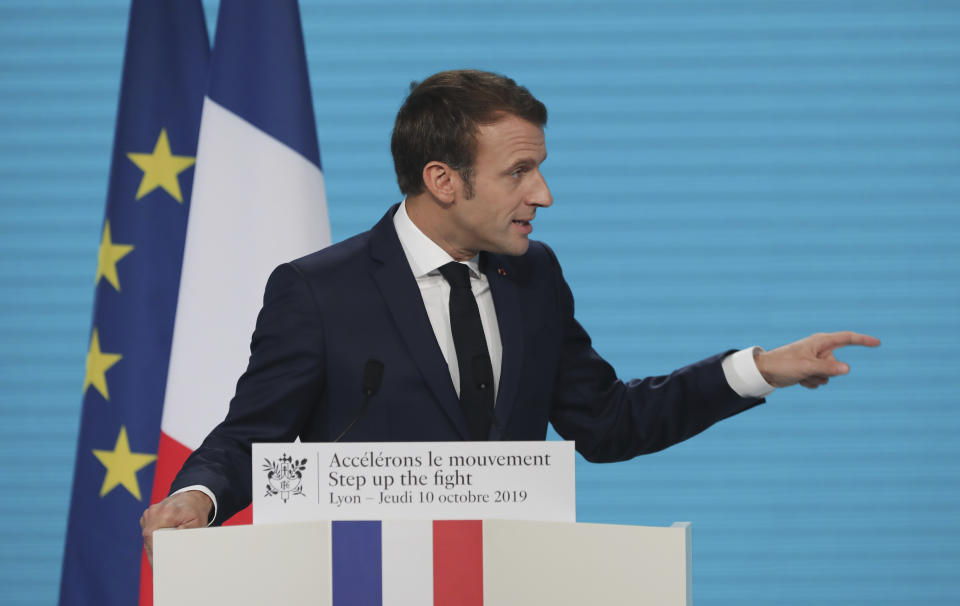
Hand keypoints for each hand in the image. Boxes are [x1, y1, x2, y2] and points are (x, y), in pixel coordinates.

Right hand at [140, 490, 212, 564]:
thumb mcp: (196, 524)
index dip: (156, 555)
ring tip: (163, 560)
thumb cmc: (195, 511)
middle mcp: (154, 512)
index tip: (160, 568)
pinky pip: (148, 534)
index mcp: (166, 514)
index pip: (153, 540)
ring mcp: (148, 513)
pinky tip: (163, 548)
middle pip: (149, 541)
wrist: (192, 497)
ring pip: (147, 539)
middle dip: (156, 554)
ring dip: (154, 548)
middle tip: (163, 568)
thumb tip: (174, 550)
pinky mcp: (147, 516)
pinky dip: (154, 541)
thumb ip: (185, 536)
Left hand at [755, 331, 879, 388]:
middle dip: (825, 372)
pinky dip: (810, 383)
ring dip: (816, 379)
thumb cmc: (784, 364)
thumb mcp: (807, 367)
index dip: (863, 340)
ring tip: (800, 374)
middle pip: (837, 365)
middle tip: (806, 370)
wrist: (765, 372)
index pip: (847, 338)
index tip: (877, 343)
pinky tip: (797, 379)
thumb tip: (847, 369)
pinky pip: (820, 381)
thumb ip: (828, 368)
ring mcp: (816, 361)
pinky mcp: (811, 371)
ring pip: (829, 376)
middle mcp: (820, 350)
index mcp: (820, 342)